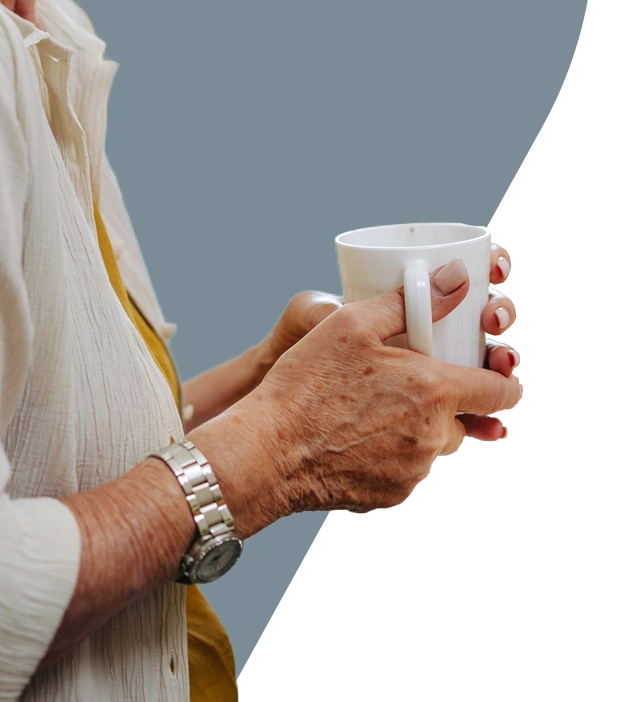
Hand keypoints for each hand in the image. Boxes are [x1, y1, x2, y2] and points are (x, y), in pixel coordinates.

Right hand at [191, 259, 522, 535]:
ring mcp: (415, 470)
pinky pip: (405, 467)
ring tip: (365, 409)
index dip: (500, 378)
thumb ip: (410, 302)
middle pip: (464, 419)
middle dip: (442, 401)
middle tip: (399, 384)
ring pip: (432, 443)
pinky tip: (352, 436)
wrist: (269, 452)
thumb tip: (458, 277)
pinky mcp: (393, 494)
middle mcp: (434, 436)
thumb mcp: (350, 324)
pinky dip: (388, 452)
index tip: (487, 371)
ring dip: (414, 426)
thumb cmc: (306, 384)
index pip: (502, 392)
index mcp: (434, 391)